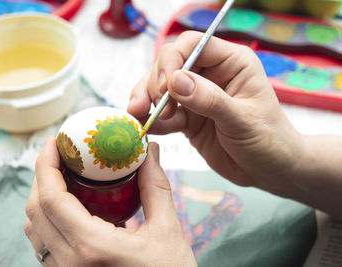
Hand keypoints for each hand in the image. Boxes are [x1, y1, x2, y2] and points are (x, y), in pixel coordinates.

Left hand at [24, 136, 196, 265]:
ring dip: (42, 197)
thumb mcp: (167, 230)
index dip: (46, 165)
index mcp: (92, 248)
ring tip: (62, 175)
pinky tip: (69, 205)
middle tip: (60, 154)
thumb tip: (149, 152)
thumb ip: (155, 187)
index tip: (55, 142)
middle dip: (42, 176)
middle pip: (35, 211)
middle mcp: (70, 264)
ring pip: (35, 229)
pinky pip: (45, 244)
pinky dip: (48, 218)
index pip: (51, 199)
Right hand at [128, 32, 302, 194]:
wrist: (269, 171)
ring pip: (160, 88)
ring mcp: (196, 97)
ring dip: (145, 100)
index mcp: (231, 63)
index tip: (164, 86)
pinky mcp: (187, 118)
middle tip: (150, 105)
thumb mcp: (242, 120)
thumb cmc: (268, 140)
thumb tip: (175, 81)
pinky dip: (151, 120)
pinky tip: (145, 128)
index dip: (172, 60)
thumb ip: (209, 100)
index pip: (193, 45)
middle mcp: (211, 75)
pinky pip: (162, 114)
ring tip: (138, 115)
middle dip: (154, 82)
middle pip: (169, 64)